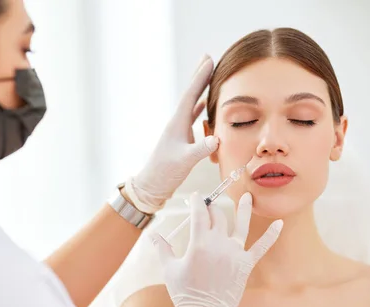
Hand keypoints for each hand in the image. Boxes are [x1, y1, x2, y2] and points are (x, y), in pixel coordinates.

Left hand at [123, 56, 218, 213]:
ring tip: (208, 76)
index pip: (190, 95)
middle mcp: (177, 123)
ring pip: (192, 104)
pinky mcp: (181, 139)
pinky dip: (200, 109)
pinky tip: (205, 106)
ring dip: (201, 90)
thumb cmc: (165, 173)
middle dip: (199, 76)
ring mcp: (178, 131)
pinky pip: (193, 118)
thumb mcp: (184, 161)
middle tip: (207, 57)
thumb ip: (200, 150)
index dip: (200, 77)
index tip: (209, 59)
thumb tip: (217, 138)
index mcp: (177, 123)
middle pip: (190, 94)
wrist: (152, 186)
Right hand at [148, 192, 282, 306]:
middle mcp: (219, 244)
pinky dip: (271, 235)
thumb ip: (162, 248)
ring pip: (241, 225)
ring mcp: (235, 253)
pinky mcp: (246, 264)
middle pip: (217, 217)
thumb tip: (152, 234)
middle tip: (208, 204)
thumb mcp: (169, 269)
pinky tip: (280, 223)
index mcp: (199, 243)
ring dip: (244, 208)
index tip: (195, 196)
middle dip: (212, 207)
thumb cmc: (184, 294)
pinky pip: (261, 247)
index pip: (199, 214)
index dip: (197, 202)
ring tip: (247, 196)